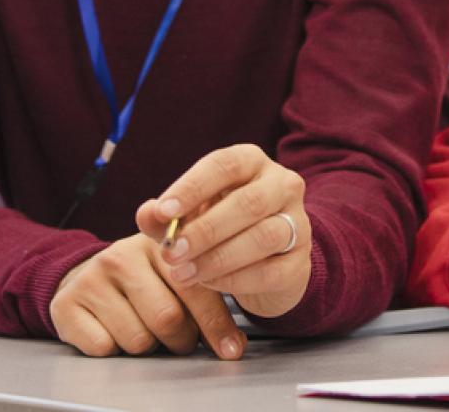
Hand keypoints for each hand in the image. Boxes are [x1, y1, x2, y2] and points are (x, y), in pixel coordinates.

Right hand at [50, 232, 245, 357]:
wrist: (85, 276)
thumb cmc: (144, 279)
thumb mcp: (176, 274)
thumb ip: (207, 295)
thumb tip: (233, 345)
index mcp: (159, 242)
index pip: (195, 288)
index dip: (215, 325)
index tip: (231, 350)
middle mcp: (122, 255)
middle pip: (167, 319)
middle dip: (180, 340)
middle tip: (178, 337)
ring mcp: (91, 278)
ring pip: (137, 339)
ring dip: (148, 347)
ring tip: (145, 328)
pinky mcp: (66, 304)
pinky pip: (104, 348)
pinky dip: (114, 350)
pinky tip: (114, 331)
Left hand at [137, 143, 311, 318]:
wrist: (265, 264)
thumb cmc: (220, 229)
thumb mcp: (190, 218)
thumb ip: (167, 216)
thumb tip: (147, 213)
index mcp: (252, 163)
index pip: (225, 165)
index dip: (193, 187)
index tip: (163, 211)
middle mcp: (283, 186)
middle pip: (249, 202)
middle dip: (205, 230)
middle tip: (172, 253)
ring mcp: (298, 224)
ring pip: (264, 236)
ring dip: (218, 258)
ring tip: (184, 274)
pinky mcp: (301, 263)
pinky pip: (271, 271)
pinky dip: (236, 280)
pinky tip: (209, 285)